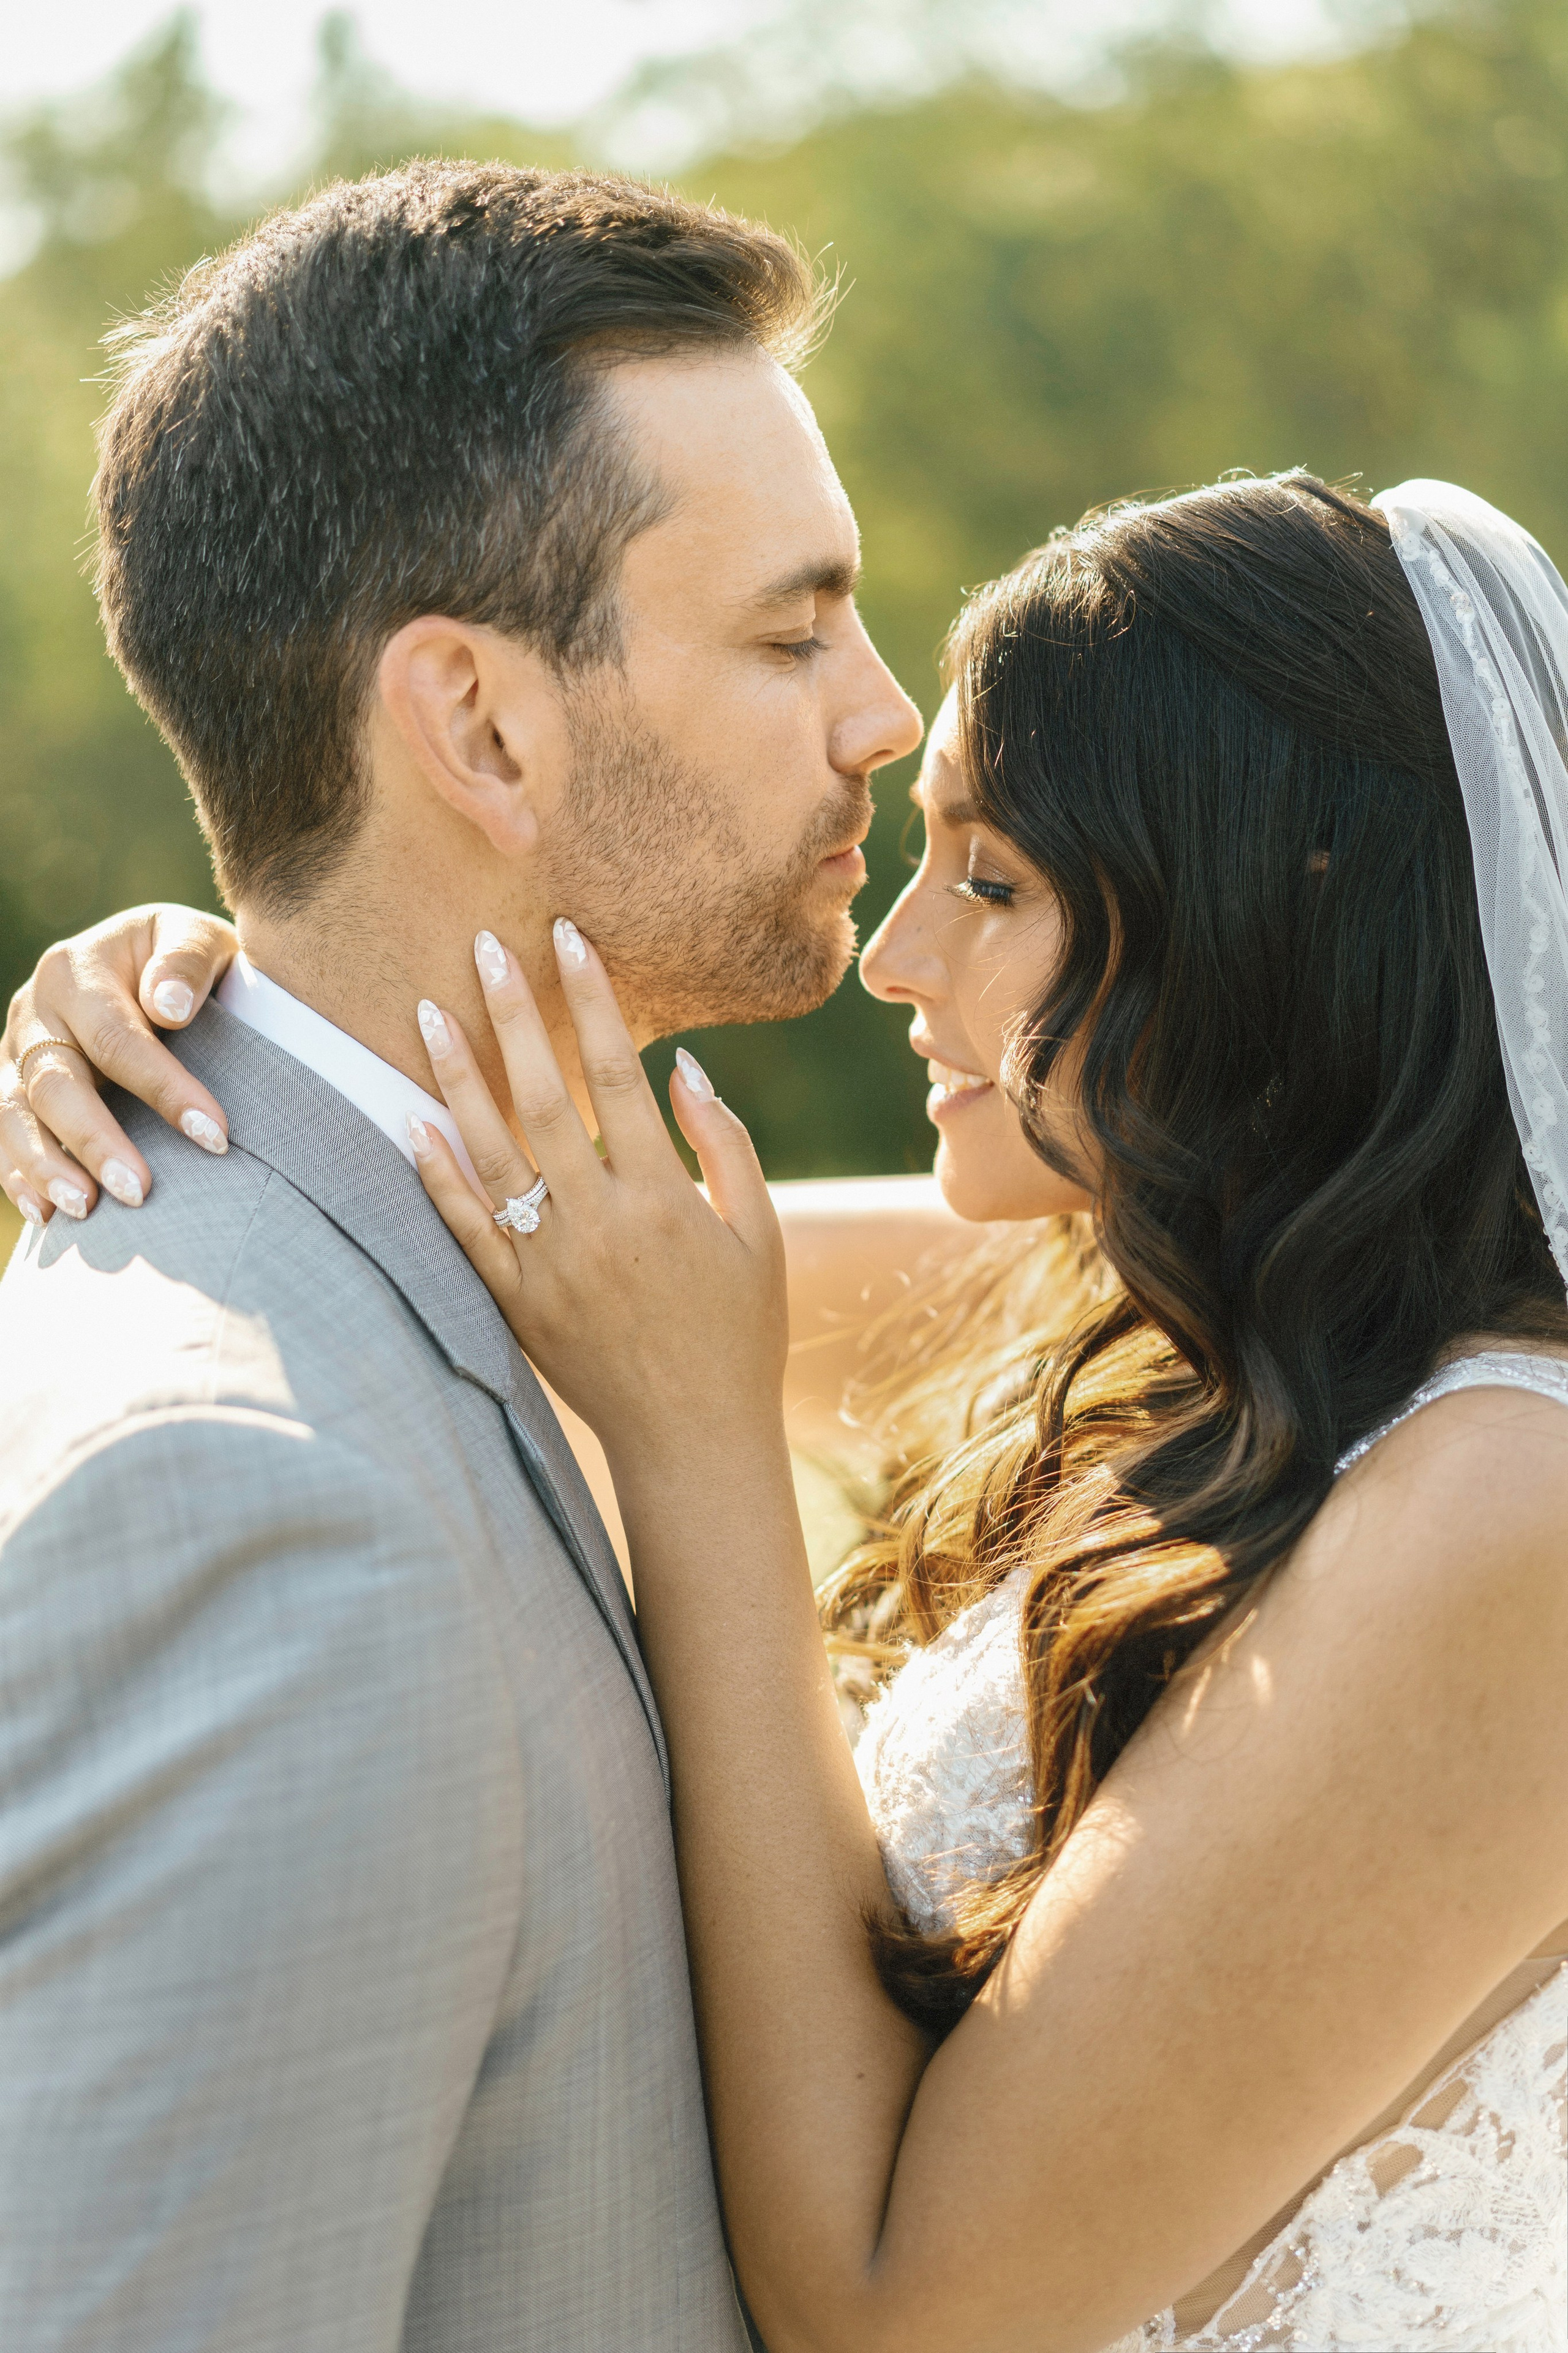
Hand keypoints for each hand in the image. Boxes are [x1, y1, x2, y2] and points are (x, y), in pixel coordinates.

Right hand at [1, 906, 235, 1224]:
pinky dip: (18, 1176)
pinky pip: (2, 1134)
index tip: (215, 1136)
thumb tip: (168, 1007)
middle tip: (140, 1191)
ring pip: (16, 1115)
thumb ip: (188, 961)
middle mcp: (36, 1011)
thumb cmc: (185, 958)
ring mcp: (18, 1051)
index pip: (117, 1038)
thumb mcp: (197, 938)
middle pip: (56, 1084)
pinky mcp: (13, 1085)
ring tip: (85, 1210)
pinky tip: (46, 1216)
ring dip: (47, 1167)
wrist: (148, 959)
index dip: (165, 1089)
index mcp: (77, 970)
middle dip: (97, 1141)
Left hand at [409, 921, 788, 1479]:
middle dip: (512, 1016)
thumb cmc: (740, 1333)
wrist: (694, 1439)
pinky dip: (435, 1176)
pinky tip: (409, 1121)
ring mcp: (549, 1265)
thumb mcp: (760, 1234)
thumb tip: (685, 1066)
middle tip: (481, 945)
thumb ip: (726, 1146)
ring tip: (426, 1010)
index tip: (568, 939)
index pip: (617, 1075)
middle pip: (544, 1098)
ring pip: (490, 1154)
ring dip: (457, 1078)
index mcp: (664, 1198)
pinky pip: (464, 1231)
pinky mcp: (516, 1303)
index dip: (591, 1000)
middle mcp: (598, 1223)